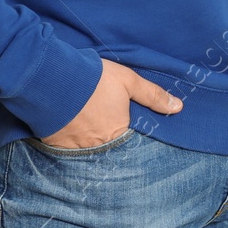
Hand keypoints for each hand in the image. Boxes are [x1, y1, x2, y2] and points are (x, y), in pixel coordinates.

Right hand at [38, 58, 181, 148]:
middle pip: (109, 145)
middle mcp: (99, 145)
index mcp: (118, 131)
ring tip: (88, 121)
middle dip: (108, 135)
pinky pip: (68, 148)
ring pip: (89, 147)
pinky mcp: (56, 145)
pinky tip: (72, 125)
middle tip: (103, 121)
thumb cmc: (92, 79)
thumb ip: (152, 95)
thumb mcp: (128, 81)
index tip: (126, 121)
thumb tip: (178, 108)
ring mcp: (76, 148)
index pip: (131, 139)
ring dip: (90, 137)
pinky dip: (72, 139)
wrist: (50, 79)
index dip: (129, 130)